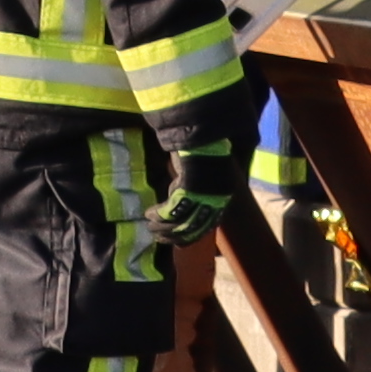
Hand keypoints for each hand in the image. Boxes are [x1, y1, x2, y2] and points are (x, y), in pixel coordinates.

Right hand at [163, 74, 262, 238]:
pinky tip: (149, 213)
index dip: (190, 236)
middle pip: (193, 228)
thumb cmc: (201, 149)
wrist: (200, 130)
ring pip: (181, 222)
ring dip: (163, 227)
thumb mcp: (202, 174)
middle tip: (158, 237)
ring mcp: (204, 194)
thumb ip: (197, 191)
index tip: (177, 241)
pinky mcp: (190, 187)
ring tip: (150, 226)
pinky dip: (159, 213)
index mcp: (221, 197)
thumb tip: (185, 204)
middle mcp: (215, 199)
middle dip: (174, 235)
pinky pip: (171, 209)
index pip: (207, 227)